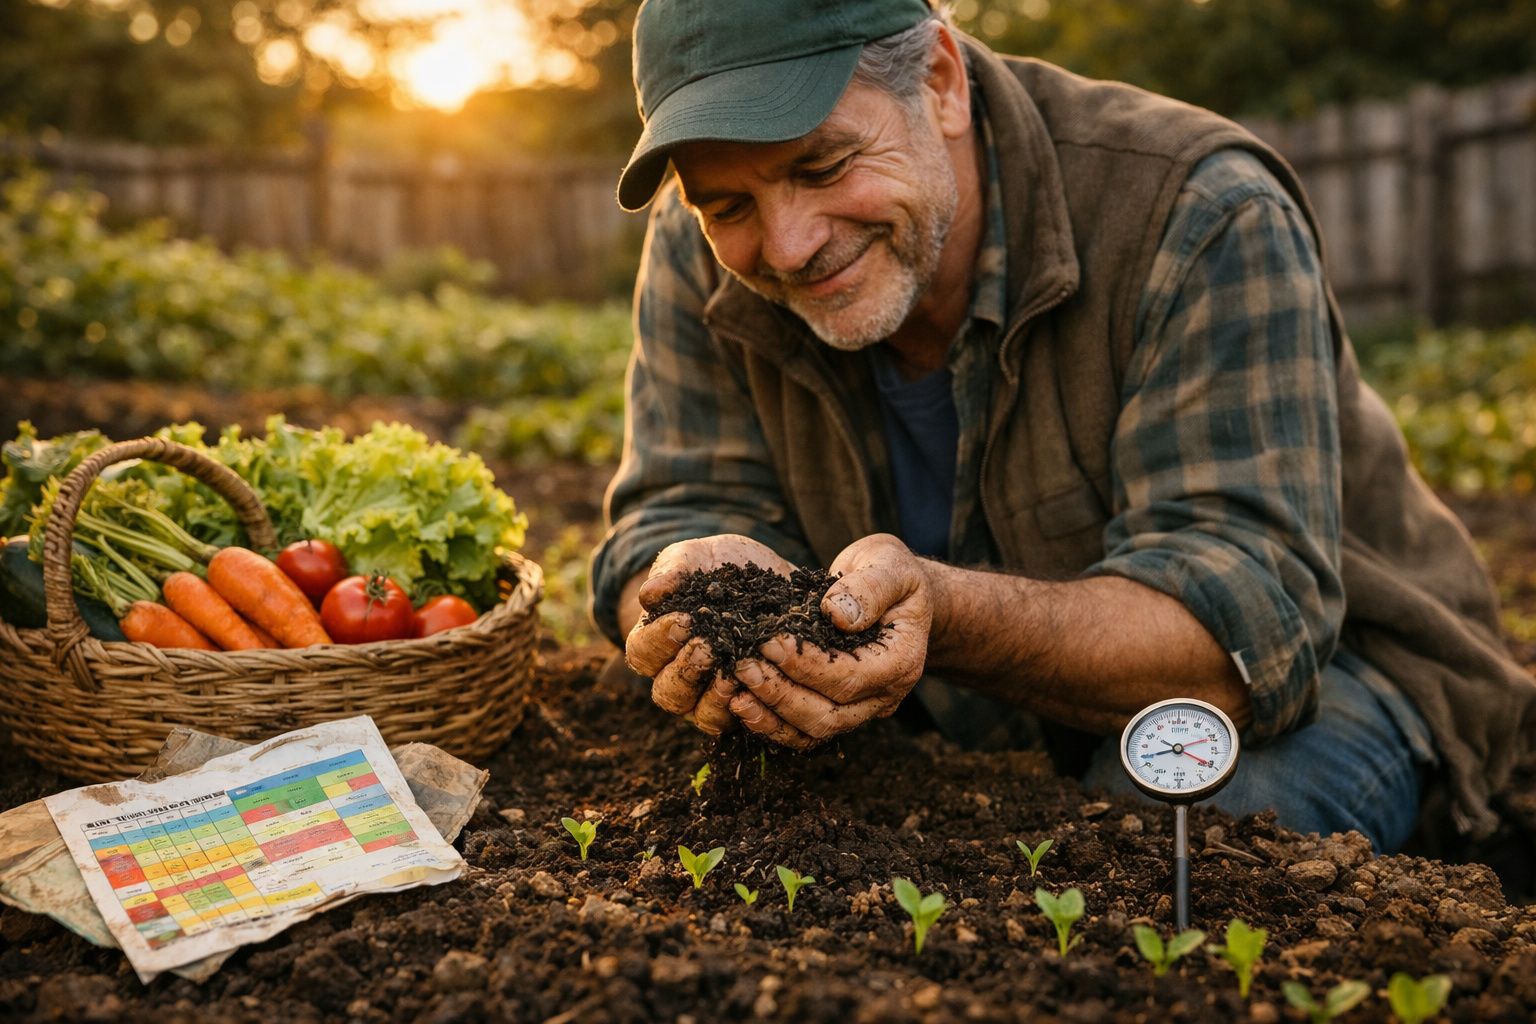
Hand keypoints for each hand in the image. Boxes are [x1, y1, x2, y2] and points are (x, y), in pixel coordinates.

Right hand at [623, 535, 795, 735]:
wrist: (774, 580)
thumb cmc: (722, 567)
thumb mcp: (697, 557)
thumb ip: (673, 570)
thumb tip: (650, 594)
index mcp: (656, 644)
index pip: (641, 653)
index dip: (658, 641)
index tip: (684, 619)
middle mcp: (679, 677)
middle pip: (667, 693)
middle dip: (686, 670)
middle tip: (707, 647)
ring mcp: (711, 697)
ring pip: (700, 715)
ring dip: (714, 696)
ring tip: (734, 668)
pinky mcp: (747, 705)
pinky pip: (740, 721)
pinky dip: (748, 708)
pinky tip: (761, 684)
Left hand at [728, 534, 931, 749]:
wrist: (894, 588)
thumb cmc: (891, 572)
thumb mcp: (888, 564)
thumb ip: (869, 587)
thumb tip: (837, 613)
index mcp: (901, 661)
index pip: (850, 677)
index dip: (807, 665)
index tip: (770, 643)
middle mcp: (884, 694)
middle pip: (830, 715)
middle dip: (781, 694)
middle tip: (743, 667)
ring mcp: (862, 707)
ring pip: (814, 731)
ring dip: (771, 715)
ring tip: (735, 691)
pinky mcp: (839, 707)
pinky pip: (804, 729)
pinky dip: (772, 722)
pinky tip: (741, 704)